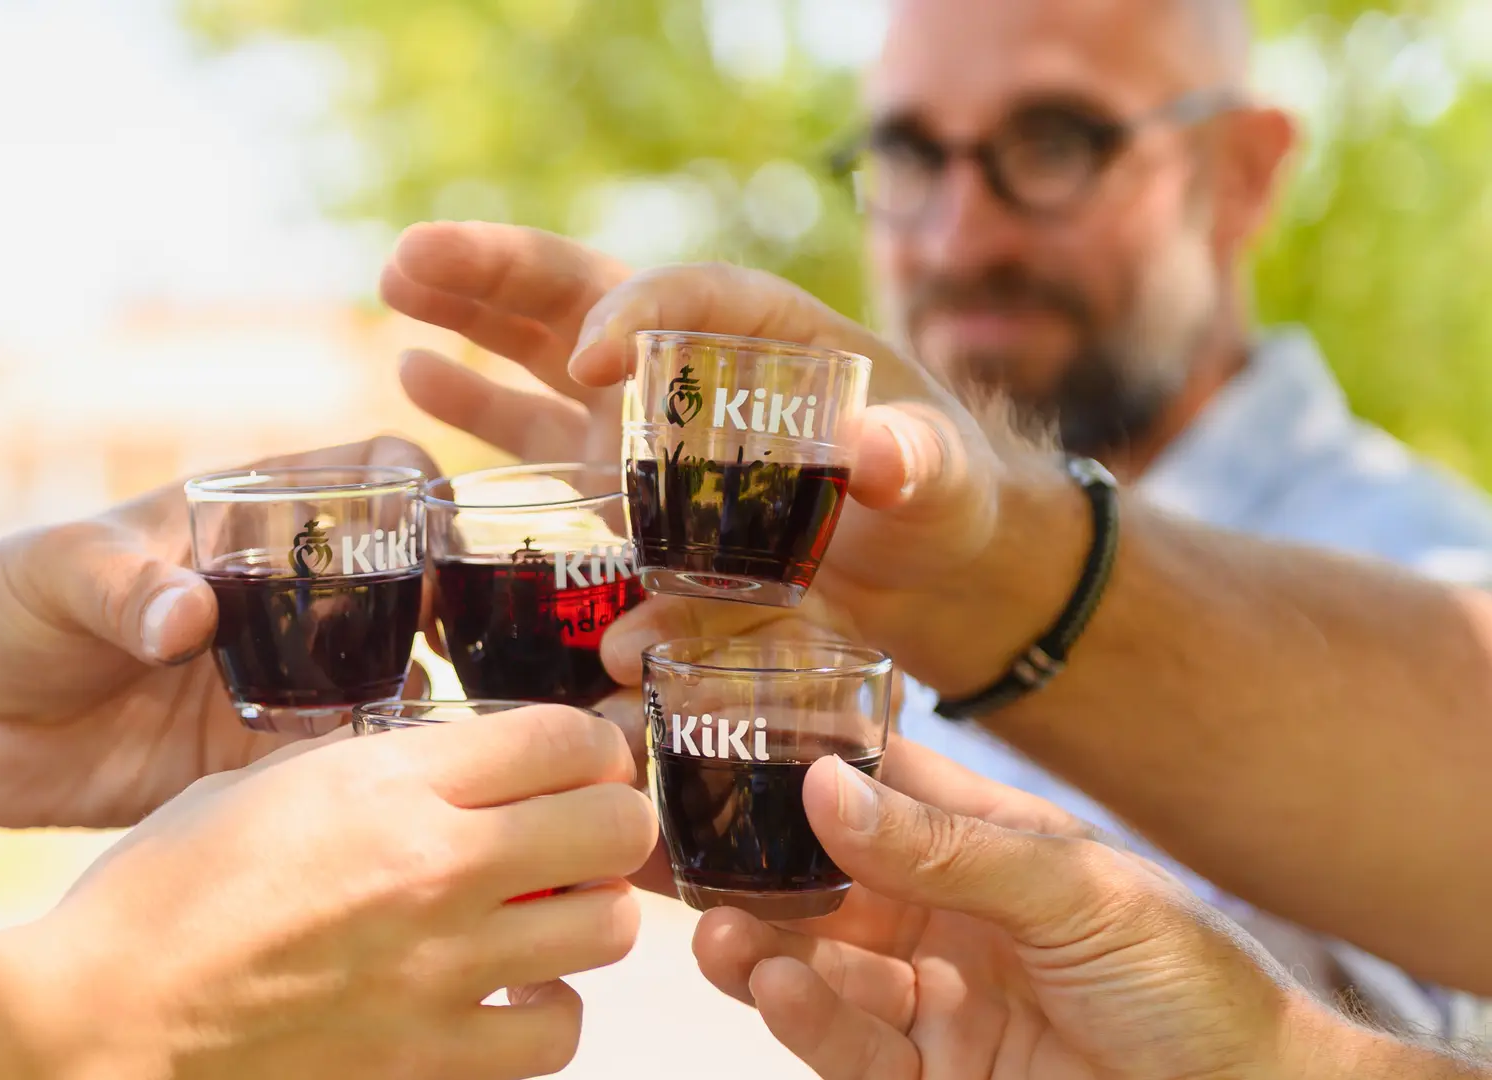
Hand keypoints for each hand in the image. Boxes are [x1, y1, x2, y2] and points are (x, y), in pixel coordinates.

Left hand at [0, 436, 436, 829]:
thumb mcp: (51, 573)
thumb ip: (122, 588)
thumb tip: (189, 619)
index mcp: (245, 519)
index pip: (366, 475)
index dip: (416, 489)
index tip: (434, 527)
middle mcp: (279, 596)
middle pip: (399, 581)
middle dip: (436, 603)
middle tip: (441, 639)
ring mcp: (274, 676)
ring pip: (381, 674)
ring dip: (405, 689)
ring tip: (396, 712)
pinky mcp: (251, 757)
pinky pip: (328, 761)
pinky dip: (355, 767)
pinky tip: (356, 777)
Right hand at [0, 705, 656, 1079]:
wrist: (100, 1021)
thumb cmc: (159, 895)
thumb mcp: (258, 787)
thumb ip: (369, 767)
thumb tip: (445, 763)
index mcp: (386, 784)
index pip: (564, 737)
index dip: (587, 744)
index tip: (576, 761)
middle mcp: (433, 870)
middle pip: (617, 828)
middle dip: (612, 823)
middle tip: (578, 835)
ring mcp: (439, 975)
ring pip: (610, 931)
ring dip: (589, 916)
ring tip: (546, 916)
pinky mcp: (430, 1064)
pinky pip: (556, 1035)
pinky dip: (547, 1014)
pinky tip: (507, 998)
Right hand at [384, 226, 1043, 693]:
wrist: (933, 566)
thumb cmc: (947, 503)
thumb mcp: (944, 482)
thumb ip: (918, 464)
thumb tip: (880, 457)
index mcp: (772, 336)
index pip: (691, 295)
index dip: (637, 313)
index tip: (592, 358)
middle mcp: (695, 366)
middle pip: (587, 297)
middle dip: (500, 273)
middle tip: (411, 257)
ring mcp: (652, 422)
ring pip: (544, 352)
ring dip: (469, 315)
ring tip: (395, 283)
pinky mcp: (627, 481)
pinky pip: (543, 434)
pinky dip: (482, 406)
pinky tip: (415, 374)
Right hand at [689, 738, 1346, 1079]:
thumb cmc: (1193, 983)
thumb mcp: (1073, 891)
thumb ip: (943, 847)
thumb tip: (823, 783)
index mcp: (980, 848)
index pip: (868, 790)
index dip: (790, 766)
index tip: (710, 742)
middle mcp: (943, 919)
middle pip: (819, 885)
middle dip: (747, 870)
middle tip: (672, 850)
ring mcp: (932, 1004)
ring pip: (817, 968)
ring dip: (760, 947)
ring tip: (715, 929)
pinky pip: (849, 1048)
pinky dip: (805, 1018)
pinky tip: (773, 984)